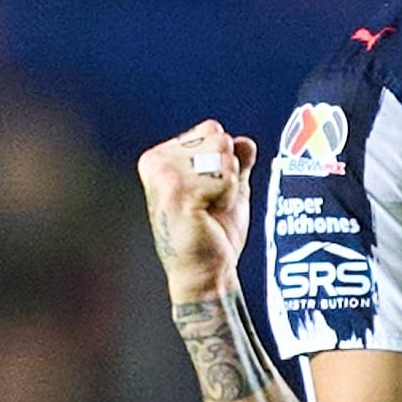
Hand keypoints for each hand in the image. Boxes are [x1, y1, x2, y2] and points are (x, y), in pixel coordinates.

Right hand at [136, 122, 253, 301]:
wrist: (207, 271)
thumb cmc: (214, 233)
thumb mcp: (229, 188)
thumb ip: (235, 160)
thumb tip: (244, 141)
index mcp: (161, 156)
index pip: (212, 129)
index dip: (225, 162)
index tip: (209, 192)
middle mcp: (157, 160)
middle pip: (218, 138)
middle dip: (227, 172)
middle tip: (211, 204)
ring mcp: (164, 175)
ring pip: (223, 156)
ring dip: (228, 187)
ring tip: (209, 210)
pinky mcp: (177, 191)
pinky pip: (224, 177)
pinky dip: (228, 197)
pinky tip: (208, 216)